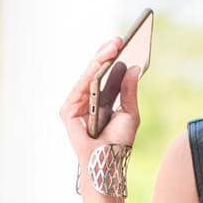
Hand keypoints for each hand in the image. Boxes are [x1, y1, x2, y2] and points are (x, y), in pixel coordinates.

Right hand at [58, 36, 143, 161]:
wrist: (109, 162)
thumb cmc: (119, 142)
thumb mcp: (130, 113)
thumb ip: (129, 91)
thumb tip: (134, 67)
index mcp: (101, 98)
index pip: (106, 72)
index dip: (114, 57)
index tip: (125, 41)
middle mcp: (87, 99)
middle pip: (95, 71)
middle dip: (107, 54)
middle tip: (119, 40)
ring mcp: (76, 104)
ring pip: (86, 77)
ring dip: (99, 61)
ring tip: (112, 48)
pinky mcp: (68, 112)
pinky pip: (78, 90)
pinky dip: (88, 77)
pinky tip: (100, 65)